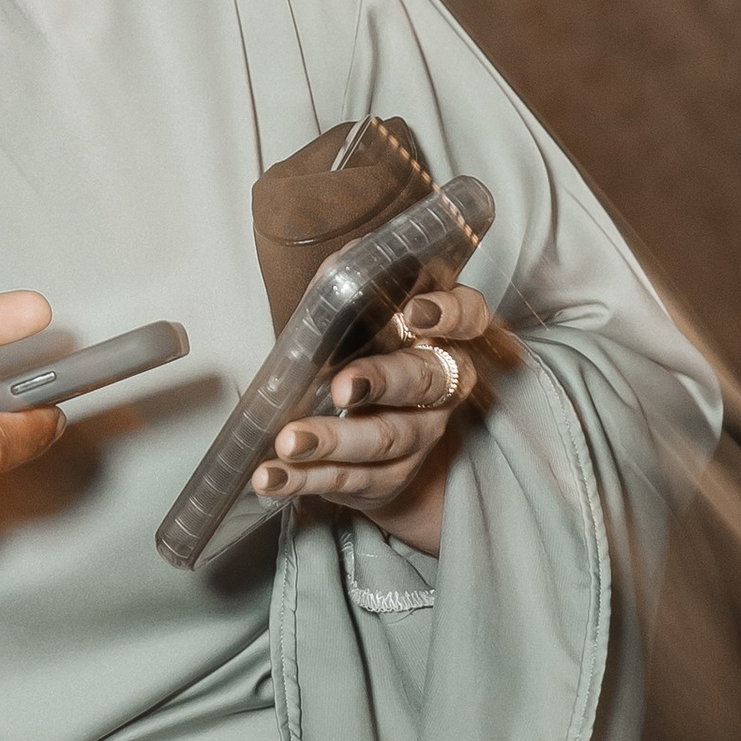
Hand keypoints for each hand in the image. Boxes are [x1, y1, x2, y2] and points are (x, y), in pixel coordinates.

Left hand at [249, 284, 515, 553]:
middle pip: (426, 382)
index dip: (450, 315)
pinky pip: (351, 480)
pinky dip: (305, 478)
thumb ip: (351, 285)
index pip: (469, 317)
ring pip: (386, 439)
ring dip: (334, 440)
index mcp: (441, 333)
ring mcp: (420, 435)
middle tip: (341, 387)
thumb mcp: (360, 314)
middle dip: (382, 382)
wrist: (372, 427)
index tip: (415, 313)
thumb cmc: (365, 349)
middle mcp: (443, 386)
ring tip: (289, 442)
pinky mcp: (390, 476)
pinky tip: (272, 475)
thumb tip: (342, 260)